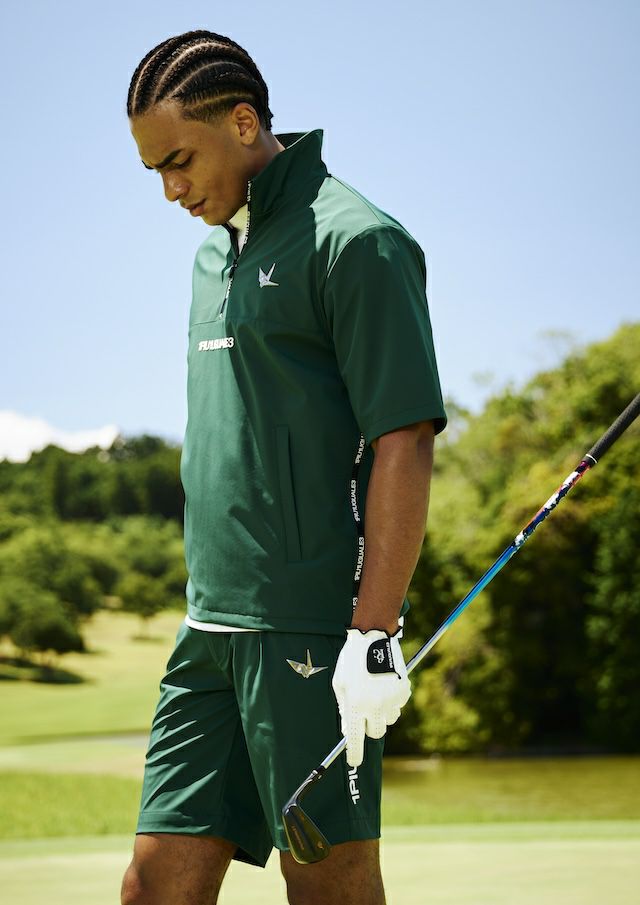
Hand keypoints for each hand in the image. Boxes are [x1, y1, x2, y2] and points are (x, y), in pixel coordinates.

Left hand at [331, 627, 410, 767]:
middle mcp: (375, 705)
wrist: (373, 637)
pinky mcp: (404, 691)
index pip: (355, 739)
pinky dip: (392, 701)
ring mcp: (391, 699)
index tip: (353, 761)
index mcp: (355, 704)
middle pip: (376, 733)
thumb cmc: (351, 661)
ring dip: (382, 713)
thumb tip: (348, 730)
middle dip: (370, 726)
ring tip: (375, 693)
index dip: (354, 754)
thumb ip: (344, 709)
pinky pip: (398, 706)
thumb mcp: (340, 684)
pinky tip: (384, 684)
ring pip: (389, 720)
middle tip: (365, 712)